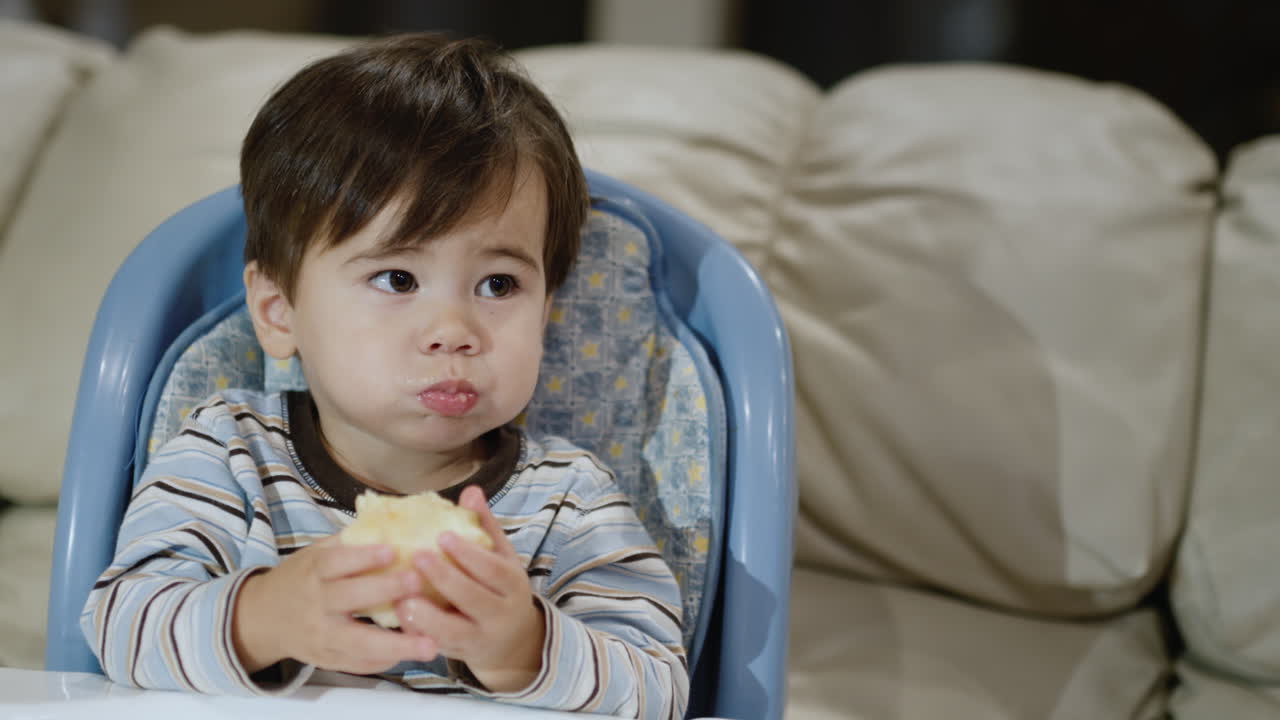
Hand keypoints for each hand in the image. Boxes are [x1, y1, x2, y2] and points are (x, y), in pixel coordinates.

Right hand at [233, 536, 437, 674]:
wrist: (261, 618)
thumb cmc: (301, 579)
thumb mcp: (316, 554)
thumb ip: (350, 543)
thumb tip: (394, 522)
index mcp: (314, 571)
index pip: (337, 562)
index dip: (363, 557)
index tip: (392, 550)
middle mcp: (317, 604)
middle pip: (349, 599)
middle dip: (384, 591)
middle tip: (418, 584)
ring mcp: (321, 636)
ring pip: (358, 643)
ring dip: (395, 645)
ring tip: (430, 645)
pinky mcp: (327, 659)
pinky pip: (357, 664)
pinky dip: (385, 661)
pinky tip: (410, 654)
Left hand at [396, 485, 544, 691]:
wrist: (513, 640)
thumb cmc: (500, 587)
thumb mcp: (501, 557)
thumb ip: (484, 526)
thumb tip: (471, 491)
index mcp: (512, 584)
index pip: (494, 569)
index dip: (469, 554)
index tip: (442, 535)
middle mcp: (500, 613)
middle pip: (474, 598)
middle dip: (446, 579)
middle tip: (417, 556)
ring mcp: (480, 638)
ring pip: (455, 631)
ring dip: (428, 616)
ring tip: (403, 598)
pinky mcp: (459, 654)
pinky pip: (438, 647)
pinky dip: (419, 635)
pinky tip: (399, 620)